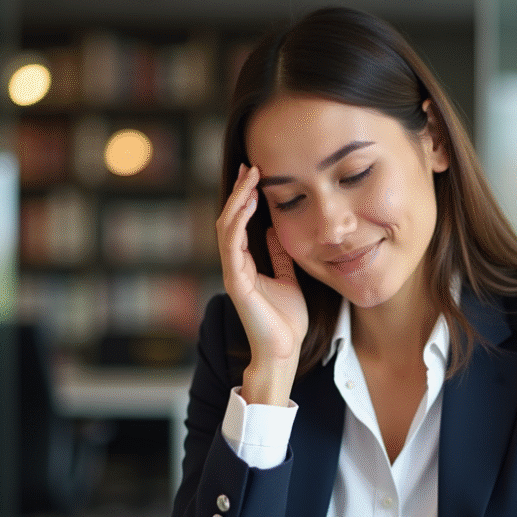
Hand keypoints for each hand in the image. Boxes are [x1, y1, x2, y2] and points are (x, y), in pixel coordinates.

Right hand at [216, 165, 307, 402]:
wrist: (285, 350)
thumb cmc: (286, 320)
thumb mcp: (289, 279)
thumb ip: (279, 256)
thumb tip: (274, 231)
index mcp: (246, 264)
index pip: (241, 223)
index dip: (246, 198)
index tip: (257, 175)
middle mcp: (236, 266)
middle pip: (230, 219)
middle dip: (239, 191)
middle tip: (251, 166)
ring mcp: (233, 273)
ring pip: (227, 227)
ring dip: (238, 200)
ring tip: (250, 178)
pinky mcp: (236, 282)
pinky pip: (232, 245)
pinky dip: (239, 221)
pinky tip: (248, 203)